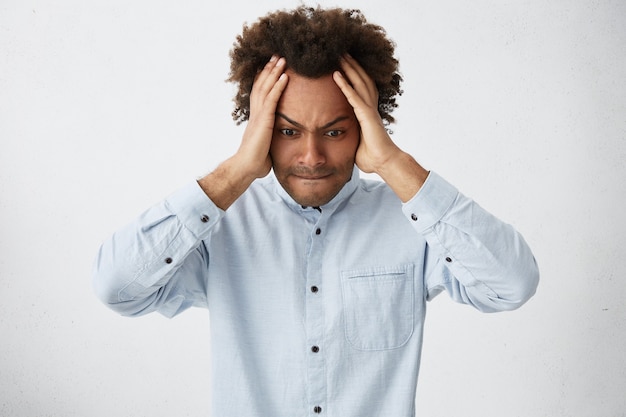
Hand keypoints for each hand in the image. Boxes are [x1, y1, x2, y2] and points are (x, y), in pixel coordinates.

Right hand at [237, 56, 288, 179]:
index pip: (260, 92)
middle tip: (277, 55)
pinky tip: (284, 76)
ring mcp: (258, 115)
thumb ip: (271, 137)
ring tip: (282, 59)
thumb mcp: (266, 144)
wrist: (247, 167)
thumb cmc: (256, 160)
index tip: (272, 67)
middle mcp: (255, 112)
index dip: (265, 78)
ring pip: (265, 88)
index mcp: (256, 117)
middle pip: (261, 85)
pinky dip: (278, 86)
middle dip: (269, 69)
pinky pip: (271, 99)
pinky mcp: (263, 120)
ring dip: (274, 72)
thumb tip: (278, 141)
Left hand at [332, 55, 400, 174]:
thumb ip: (349, 136)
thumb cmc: (372, 156)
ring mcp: (369, 110)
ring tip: (338, 55)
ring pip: (359, 83)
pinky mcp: (367, 116)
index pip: (361, 88)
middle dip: (351, 64)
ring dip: (348, 68)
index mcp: (368, 112)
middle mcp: (370, 107)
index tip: (343, 63)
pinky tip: (336, 74)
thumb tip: (338, 139)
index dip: (353, 74)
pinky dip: (345, 85)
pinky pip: (354, 97)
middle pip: (361, 79)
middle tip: (340, 51)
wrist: (385, 163)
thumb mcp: (356, 142)